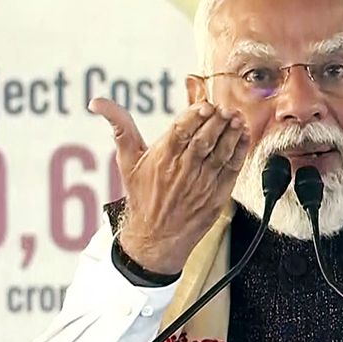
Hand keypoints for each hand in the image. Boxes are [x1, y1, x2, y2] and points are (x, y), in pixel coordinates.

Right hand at [89, 98, 250, 273]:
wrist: (155, 238)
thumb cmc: (142, 197)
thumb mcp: (127, 161)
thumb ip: (120, 128)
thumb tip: (98, 103)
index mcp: (162, 158)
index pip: (181, 130)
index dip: (195, 115)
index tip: (206, 105)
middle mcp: (183, 170)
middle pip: (204, 140)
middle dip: (217, 121)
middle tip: (225, 108)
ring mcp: (202, 183)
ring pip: (221, 153)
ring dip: (231, 134)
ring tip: (237, 119)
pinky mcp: (216, 195)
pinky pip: (232, 169)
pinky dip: (240, 152)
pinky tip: (244, 137)